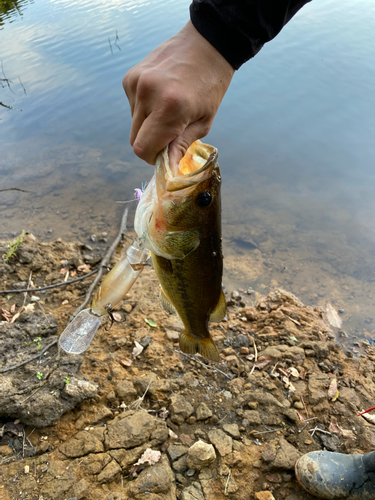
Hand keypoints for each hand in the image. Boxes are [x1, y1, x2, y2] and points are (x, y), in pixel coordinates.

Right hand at [123, 21, 233, 165]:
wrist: (207, 43)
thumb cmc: (210, 86)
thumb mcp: (203, 122)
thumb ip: (181, 146)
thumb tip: (168, 171)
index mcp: (169, 108)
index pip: (143, 149)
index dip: (152, 158)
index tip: (165, 155)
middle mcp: (147, 94)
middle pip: (134, 140)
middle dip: (150, 144)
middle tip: (169, 136)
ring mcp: (136, 83)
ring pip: (133, 124)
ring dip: (147, 125)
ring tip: (168, 109)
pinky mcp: (130, 77)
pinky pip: (132, 106)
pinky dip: (144, 109)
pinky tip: (160, 96)